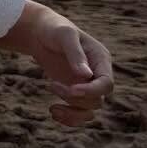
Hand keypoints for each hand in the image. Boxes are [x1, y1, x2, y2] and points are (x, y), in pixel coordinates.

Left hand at [25, 7, 113, 127]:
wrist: (40, 33)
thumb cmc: (54, 29)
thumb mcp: (65, 35)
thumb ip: (75, 54)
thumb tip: (86, 76)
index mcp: (101, 59)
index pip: (107, 84)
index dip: (92, 91)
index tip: (72, 90)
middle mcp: (97, 74)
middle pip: (97, 100)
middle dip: (74, 98)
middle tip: (52, 85)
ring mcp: (86, 85)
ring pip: (89, 110)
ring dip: (72, 113)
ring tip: (53, 109)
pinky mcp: (75, 93)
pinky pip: (79, 113)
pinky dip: (69, 118)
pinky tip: (53, 111)